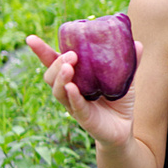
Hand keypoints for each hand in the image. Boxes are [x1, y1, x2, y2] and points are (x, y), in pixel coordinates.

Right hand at [25, 34, 141, 147]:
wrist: (124, 128)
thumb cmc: (119, 101)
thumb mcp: (125, 78)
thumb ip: (129, 62)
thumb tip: (136, 43)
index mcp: (75, 77)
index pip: (53, 63)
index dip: (42, 51)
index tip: (30, 39)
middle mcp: (70, 90)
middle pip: (51, 76)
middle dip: (56, 63)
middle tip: (70, 55)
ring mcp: (74, 104)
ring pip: (58, 91)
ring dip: (61, 77)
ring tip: (68, 67)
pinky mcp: (83, 117)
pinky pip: (74, 106)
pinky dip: (72, 96)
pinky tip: (72, 88)